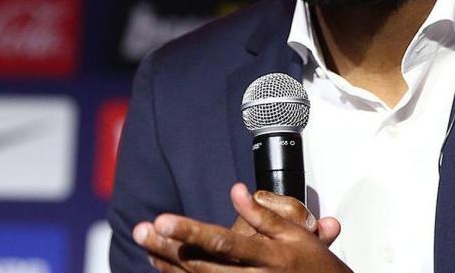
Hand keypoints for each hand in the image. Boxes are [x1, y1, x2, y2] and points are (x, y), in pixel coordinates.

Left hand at [133, 183, 351, 271]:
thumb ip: (263, 213)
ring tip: (144, 243)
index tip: (163, 220)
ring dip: (168, 262)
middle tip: (141, 230)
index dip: (190, 232)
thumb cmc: (313, 264)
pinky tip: (161, 262)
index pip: (221, 242)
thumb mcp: (295, 233)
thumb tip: (236, 190)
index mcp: (267, 255)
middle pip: (200, 263)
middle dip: (168, 247)